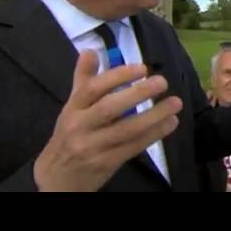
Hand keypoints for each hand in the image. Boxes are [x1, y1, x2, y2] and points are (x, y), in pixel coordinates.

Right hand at [33, 50, 182, 191]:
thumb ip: (83, 80)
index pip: (92, 88)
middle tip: (162, 82)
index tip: (142, 68)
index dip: (118, 76)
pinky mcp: (106, 163)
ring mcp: (93, 147)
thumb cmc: (68, 137)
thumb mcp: (71, 108)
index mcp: (72, 109)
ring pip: (126, 129)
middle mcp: (80, 126)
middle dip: (138, 93)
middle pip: (109, 107)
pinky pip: (134, 146)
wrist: (56, 179)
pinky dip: (154, 134)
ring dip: (154, 115)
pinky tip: (170, 123)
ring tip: (175, 103)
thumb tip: (90, 50)